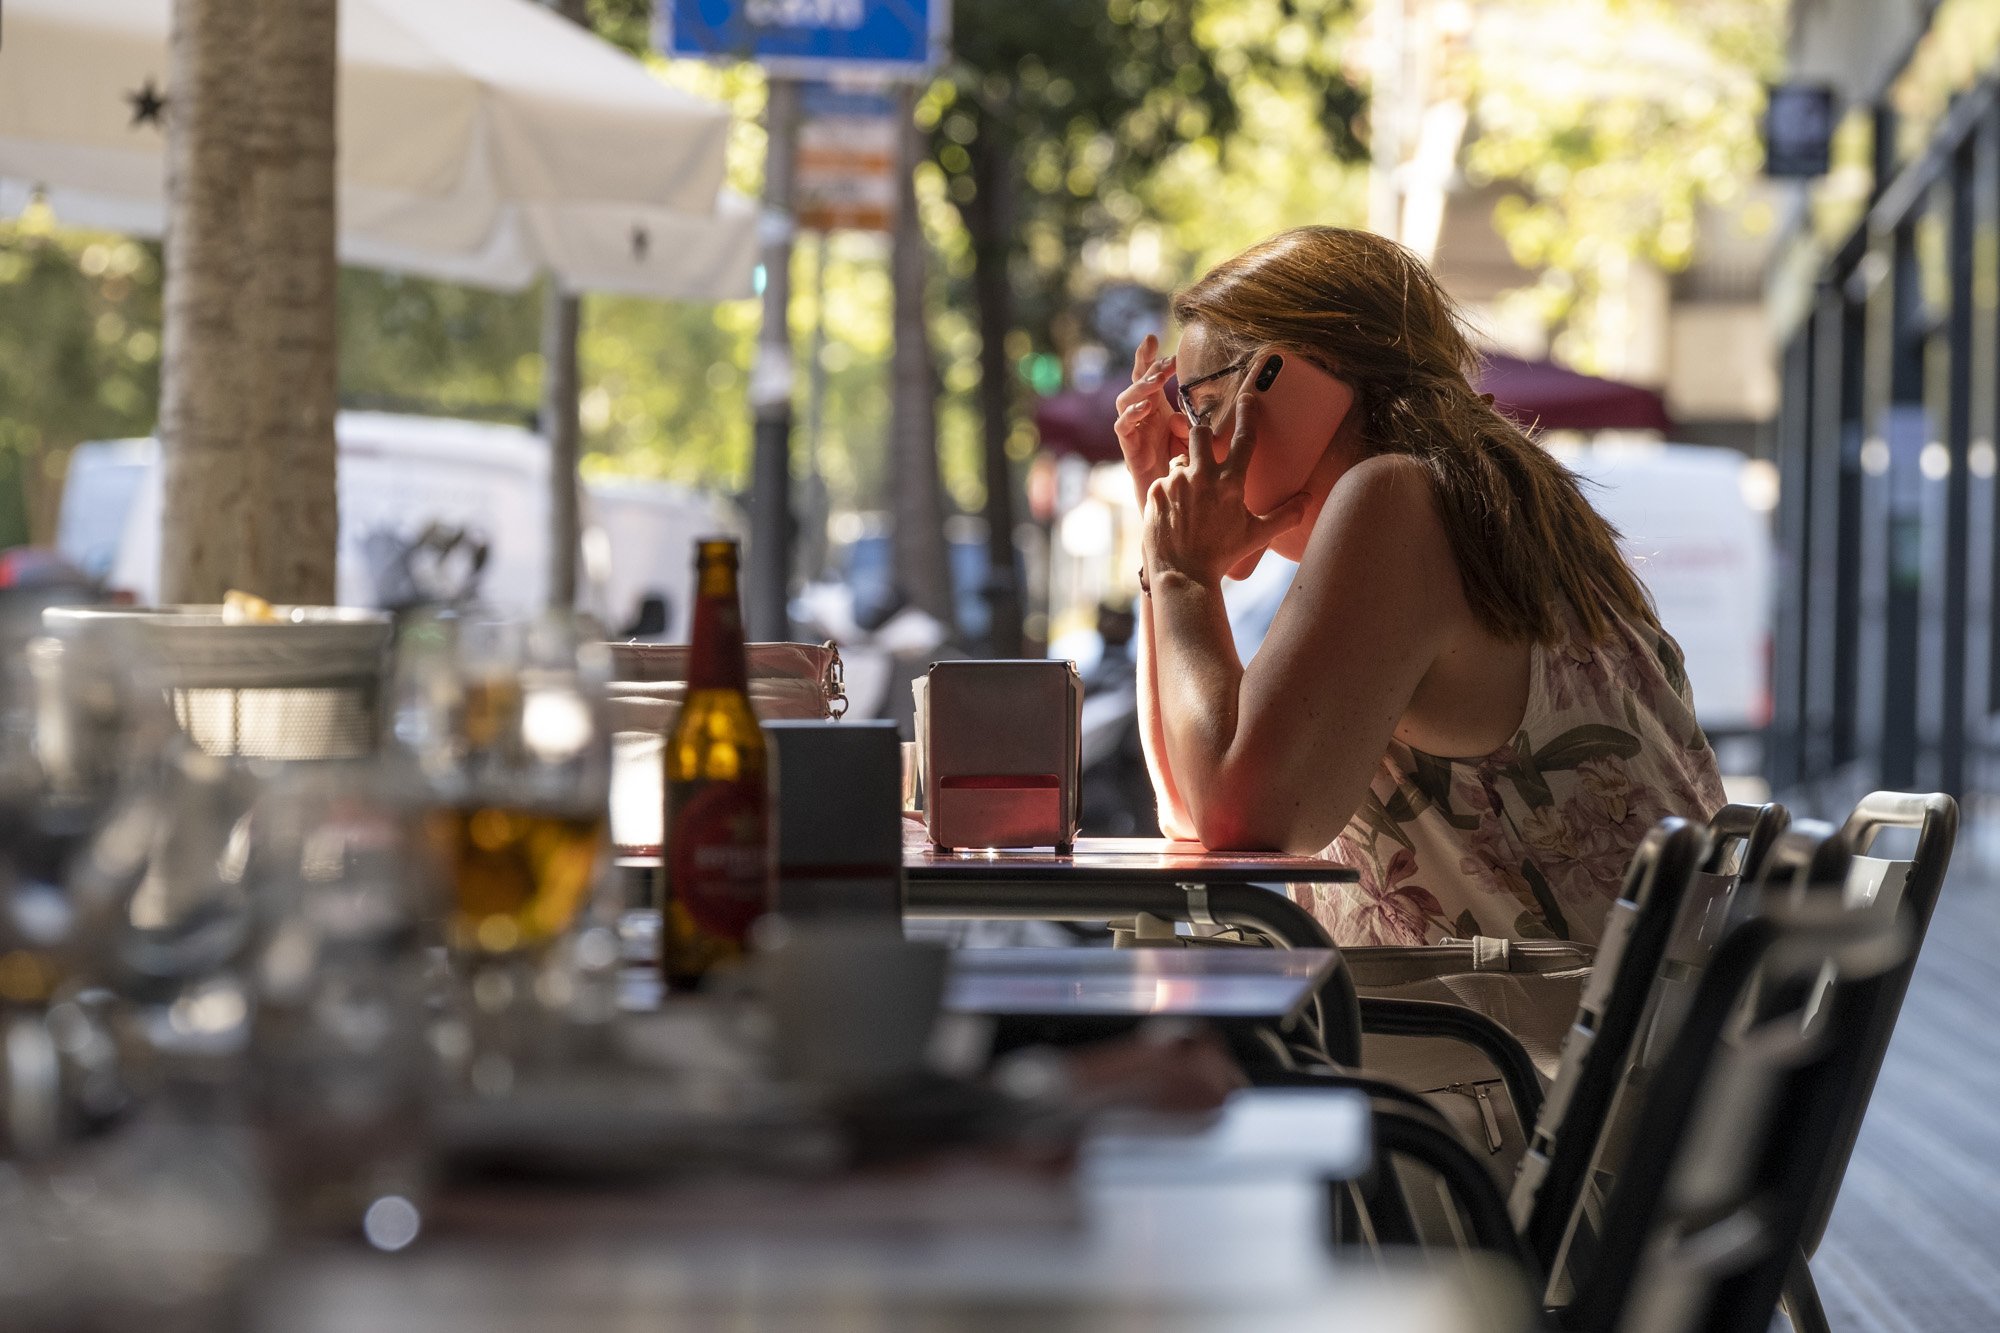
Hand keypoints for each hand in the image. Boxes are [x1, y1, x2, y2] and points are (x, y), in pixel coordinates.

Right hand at [1113, 333, 1190, 503]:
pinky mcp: (1129, 451)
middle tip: (1164, 362)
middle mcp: (1143, 418)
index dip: (1151, 359)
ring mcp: (1134, 433)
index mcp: (1159, 411)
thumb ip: (1195, 425)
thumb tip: (1194, 411)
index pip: (1150, 378)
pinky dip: (1132, 415)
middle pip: (1135, 383)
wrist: (1174, 511)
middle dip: (1145, 367)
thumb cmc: (1187, 476)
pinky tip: (1146, 408)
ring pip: (1124, 401)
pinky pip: (1123, 428)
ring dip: (1140, 389)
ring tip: (1155, 382)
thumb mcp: (1198, 442)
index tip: (1156, 340)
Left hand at [1143, 387, 1309, 588]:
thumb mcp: (1256, 535)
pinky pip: (1163, 479)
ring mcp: (1175, 482)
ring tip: (1189, 498)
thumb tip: (1308, 500)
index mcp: (1230, 483)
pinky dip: (1169, 491)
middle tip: (1206, 455)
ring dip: (1186, 470)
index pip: (1244, 439)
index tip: (1247, 397)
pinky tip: (1174, 512)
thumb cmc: (1222, 555)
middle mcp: (1202, 476)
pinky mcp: (1154, 490)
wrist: (1183, 575)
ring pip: (1180, 458)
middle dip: (1202, 437)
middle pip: (1200, 433)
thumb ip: (1284, 515)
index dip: (1247, 415)